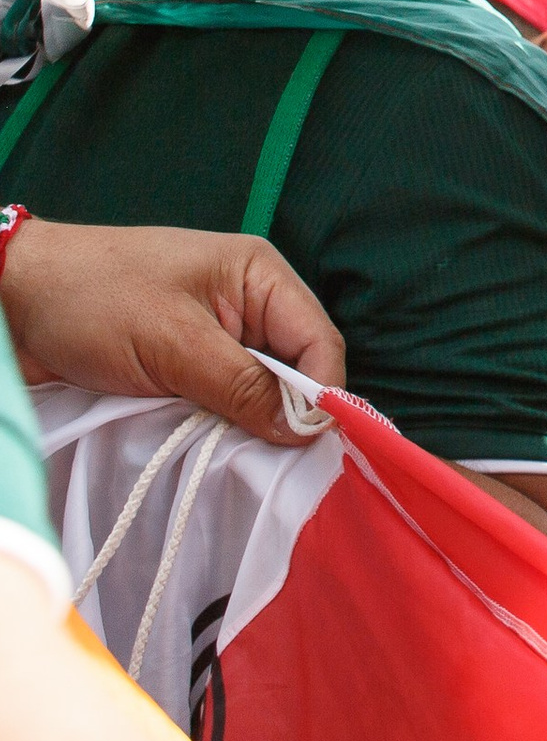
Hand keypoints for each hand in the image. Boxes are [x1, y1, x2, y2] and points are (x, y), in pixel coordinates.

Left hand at [0, 220, 343, 447]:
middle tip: (261, 462)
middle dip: (279, 415)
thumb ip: (242, 385)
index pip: (318, 342)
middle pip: (292, 372)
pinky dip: (208, 429)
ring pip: (253, 395)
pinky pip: (215, 405)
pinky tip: (196, 449)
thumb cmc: (92, 300)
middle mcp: (246, 307)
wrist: (9, 298)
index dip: (321, 395)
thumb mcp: (171, 342)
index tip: (305, 449)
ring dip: (238, 426)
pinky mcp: (180, 368)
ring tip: (222, 457)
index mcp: (260, 278)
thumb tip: (307, 429)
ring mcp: (212, 339)